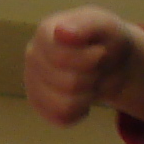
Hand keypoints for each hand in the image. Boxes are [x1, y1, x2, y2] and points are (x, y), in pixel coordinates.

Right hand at [24, 6, 143, 126]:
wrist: (110, 59)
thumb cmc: (106, 39)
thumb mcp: (106, 25)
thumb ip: (87, 25)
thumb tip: (60, 32)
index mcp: (45, 32)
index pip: (61, 58)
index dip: (88, 61)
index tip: (102, 52)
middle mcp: (33, 55)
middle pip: (68, 84)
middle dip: (92, 78)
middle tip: (98, 67)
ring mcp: (32, 81)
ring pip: (63, 105)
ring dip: (87, 96)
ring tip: (90, 81)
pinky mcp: (37, 102)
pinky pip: (59, 118)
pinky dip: (79, 112)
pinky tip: (82, 97)